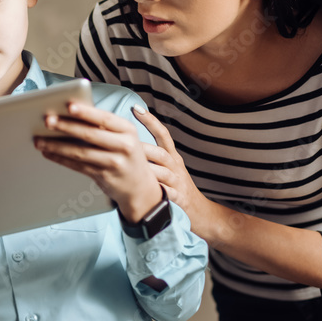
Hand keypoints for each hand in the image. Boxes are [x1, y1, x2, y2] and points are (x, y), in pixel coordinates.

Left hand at [34, 102, 162, 222]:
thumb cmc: (126, 154)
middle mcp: (124, 146)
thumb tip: (70, 113)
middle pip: (90, 134)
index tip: (68, 105)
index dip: (86, 112)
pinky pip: (78, 166)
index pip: (104, 118)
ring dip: (57, 145)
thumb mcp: (124, 136)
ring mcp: (114, 163)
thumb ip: (103, 126)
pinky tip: (48, 153)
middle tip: (47, 120)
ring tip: (39, 140)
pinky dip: (61, 159)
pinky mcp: (104, 176)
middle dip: (66, 126)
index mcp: (128, 130)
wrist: (140, 187)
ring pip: (80, 152)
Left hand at [131, 107, 214, 236]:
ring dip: (146, 171)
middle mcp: (176, 166)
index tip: (135, 108)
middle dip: (141, 149)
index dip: (150, 120)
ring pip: (162, 173)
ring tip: (129, 170)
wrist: (200, 212)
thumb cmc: (176, 187)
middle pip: (160, 153)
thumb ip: (151, 155)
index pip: (163, 134)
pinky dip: (157, 193)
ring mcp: (178, 183)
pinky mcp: (179, 199)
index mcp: (172, 157)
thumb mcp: (167, 167)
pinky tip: (145, 192)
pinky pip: (167, 194)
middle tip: (121, 146)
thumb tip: (127, 141)